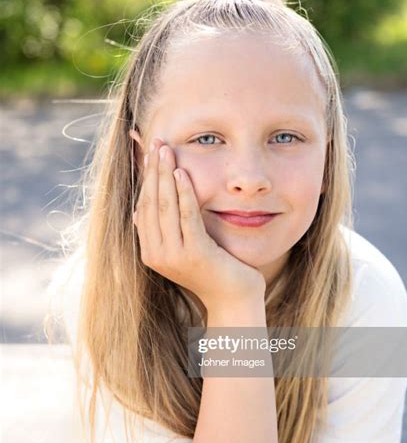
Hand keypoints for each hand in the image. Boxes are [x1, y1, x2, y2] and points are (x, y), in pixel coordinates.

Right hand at [133, 138, 265, 309]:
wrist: (233, 299)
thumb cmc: (213, 271)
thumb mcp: (182, 248)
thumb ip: (164, 231)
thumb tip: (138, 212)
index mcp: (149, 252)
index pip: (142, 207)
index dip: (144, 179)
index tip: (148, 155)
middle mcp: (156, 254)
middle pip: (150, 202)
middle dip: (152, 170)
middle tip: (156, 143)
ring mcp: (174, 256)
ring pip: (165, 206)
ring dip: (164, 175)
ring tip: (166, 149)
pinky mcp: (194, 253)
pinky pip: (186, 216)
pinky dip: (183, 192)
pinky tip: (182, 172)